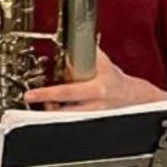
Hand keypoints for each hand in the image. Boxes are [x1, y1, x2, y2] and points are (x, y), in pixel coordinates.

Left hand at [22, 46, 164, 112]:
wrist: (134, 97)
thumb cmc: (115, 78)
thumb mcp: (102, 63)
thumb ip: (86, 53)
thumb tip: (70, 42)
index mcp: (98, 88)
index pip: (68, 92)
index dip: (48, 94)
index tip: (32, 94)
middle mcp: (97, 106)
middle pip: (65, 113)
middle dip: (47, 110)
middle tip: (33, 103)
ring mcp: (95, 117)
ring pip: (69, 121)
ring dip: (54, 115)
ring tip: (46, 107)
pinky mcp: (94, 125)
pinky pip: (74, 124)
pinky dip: (63, 120)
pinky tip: (58, 113)